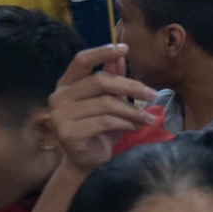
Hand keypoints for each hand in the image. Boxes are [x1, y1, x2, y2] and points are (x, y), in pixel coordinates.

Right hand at [49, 45, 157, 172]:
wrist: (87, 162)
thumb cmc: (99, 129)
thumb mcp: (109, 101)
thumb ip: (112, 78)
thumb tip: (121, 55)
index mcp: (66, 84)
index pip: (81, 60)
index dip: (102, 52)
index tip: (125, 48)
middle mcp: (59, 97)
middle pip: (100, 81)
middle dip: (131, 87)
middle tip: (153, 95)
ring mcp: (60, 115)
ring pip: (106, 103)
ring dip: (133, 110)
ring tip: (148, 118)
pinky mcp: (68, 133)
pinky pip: (105, 121)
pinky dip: (126, 123)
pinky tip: (136, 128)